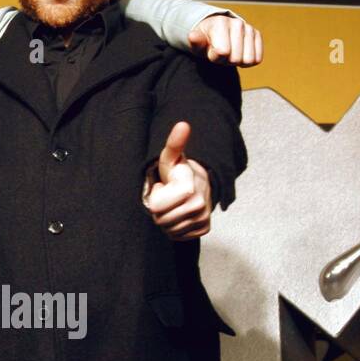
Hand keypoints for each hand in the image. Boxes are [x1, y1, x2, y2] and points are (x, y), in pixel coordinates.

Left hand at [143, 121, 213, 240]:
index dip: (155, 196)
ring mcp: (203, 219)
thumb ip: (174, 143)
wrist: (199, 183)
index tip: (164, 186)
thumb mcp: (170, 157)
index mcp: (189, 190)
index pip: (155, 208)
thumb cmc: (177, 171)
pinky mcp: (204, 229)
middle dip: (159, 209)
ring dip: (166, 218)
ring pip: (168, 230)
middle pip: (160, 221)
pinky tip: (180, 213)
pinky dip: (175, 227)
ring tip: (174, 203)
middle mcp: (200, 207)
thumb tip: (183, 124)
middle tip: (168, 196)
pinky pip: (178, 236)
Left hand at [188, 13, 261, 66]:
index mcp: (220, 22)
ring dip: (237, 62)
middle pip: (236, 59)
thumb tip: (193, 36)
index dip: (215, 57)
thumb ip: (195, 42)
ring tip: (229, 53)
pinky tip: (239, 54)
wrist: (215, 32)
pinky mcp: (257, 35)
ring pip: (248, 60)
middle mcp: (237, 23)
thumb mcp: (197, 43)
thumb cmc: (205, 40)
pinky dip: (247, 61)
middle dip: (226, 61)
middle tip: (220, 53)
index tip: (211, 51)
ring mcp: (249, 28)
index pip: (223, 52)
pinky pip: (257, 59)